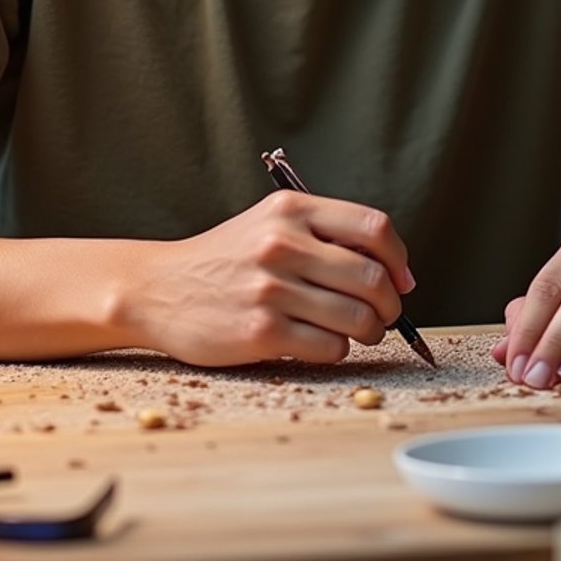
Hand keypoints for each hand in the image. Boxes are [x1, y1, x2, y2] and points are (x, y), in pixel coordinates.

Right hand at [117, 190, 414, 367]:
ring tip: (356, 332)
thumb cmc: (226, 260)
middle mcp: (282, 243)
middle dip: (389, 305)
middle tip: (383, 316)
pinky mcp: (260, 332)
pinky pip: (330, 347)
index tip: (401, 281)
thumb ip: (324, 236)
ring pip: (358, 318)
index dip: (398, 259)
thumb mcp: (270, 225)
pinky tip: (320, 343)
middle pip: (372, 278)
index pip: (374, 227)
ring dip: (369, 331)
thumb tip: (392, 272)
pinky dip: (337, 350)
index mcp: (291, 209)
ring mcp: (271, 288)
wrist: (159, 289)